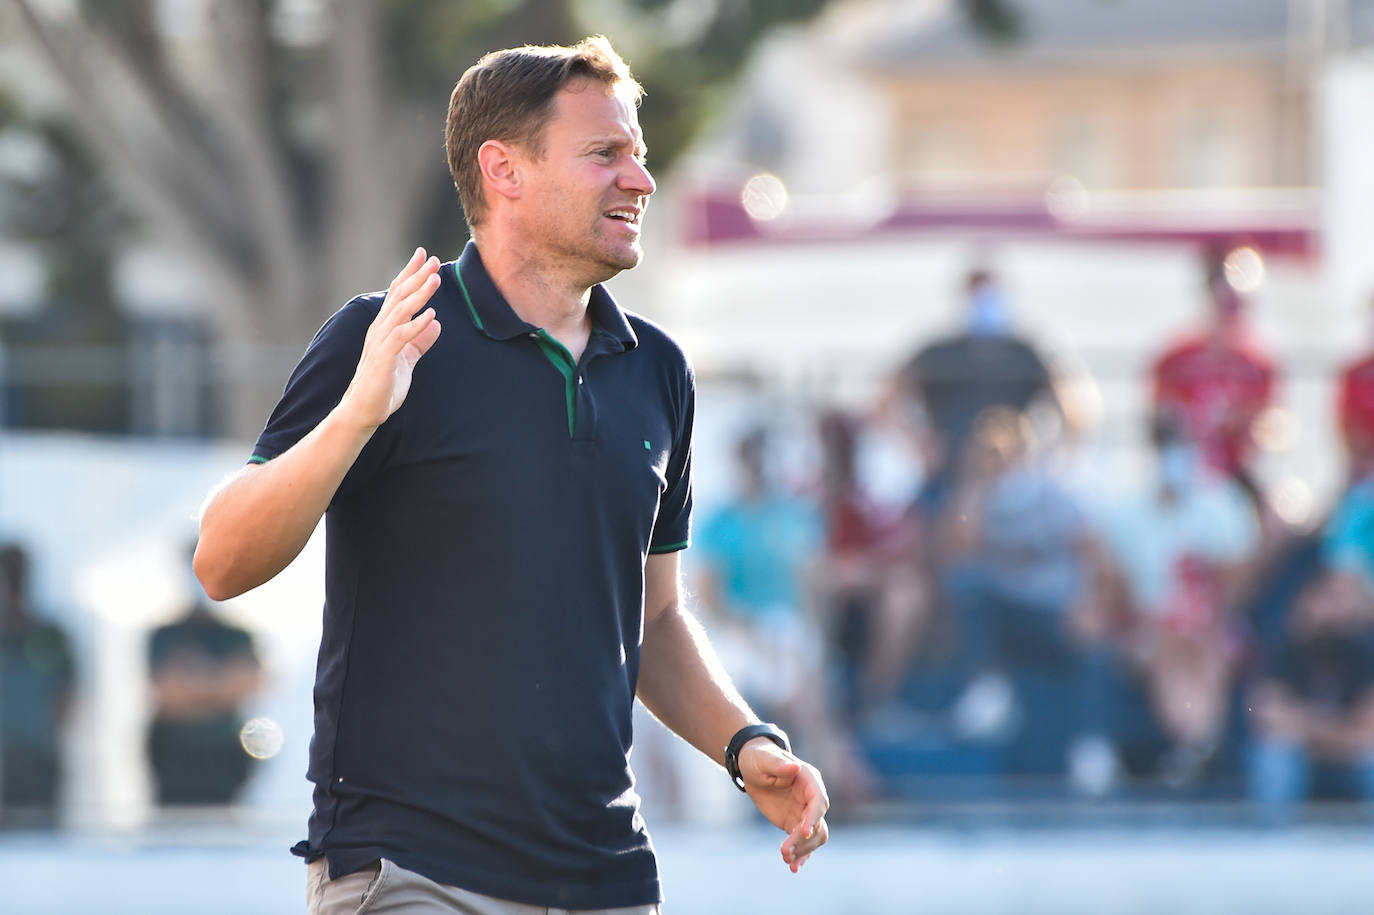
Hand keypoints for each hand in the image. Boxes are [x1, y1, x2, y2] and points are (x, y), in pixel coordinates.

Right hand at [339, 247, 442, 429]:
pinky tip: (430, 315)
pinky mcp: (384, 358)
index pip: (397, 294)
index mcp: (384, 327)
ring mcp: (380, 342)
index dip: (410, 274)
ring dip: (419, 294)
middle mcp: (380, 329)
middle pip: (399, 296)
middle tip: (432, 260)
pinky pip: (401, 337)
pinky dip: (416, 324)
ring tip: (435, 279)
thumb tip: (435, 322)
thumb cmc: (383, 384)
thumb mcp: (408, 359)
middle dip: (416, 276)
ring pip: (401, 311)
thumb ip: (420, 340)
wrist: (364, 410)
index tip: (423, 256)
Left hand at [738, 737, 829, 872]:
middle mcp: (811, 798)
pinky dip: (800, 856)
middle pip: (818, 824)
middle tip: (784, 851)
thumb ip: (779, 764)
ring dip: (803, 851)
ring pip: (813, 837)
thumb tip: (794, 767)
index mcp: (810, 780)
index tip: (802, 832)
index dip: (813, 817)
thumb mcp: (765, 759)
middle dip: (803, 840)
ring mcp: (804, 813)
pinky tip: (793, 868)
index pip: (818, 802)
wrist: (752, 767)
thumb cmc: (760, 758)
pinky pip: (803, 843)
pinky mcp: (794, 824)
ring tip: (785, 859)